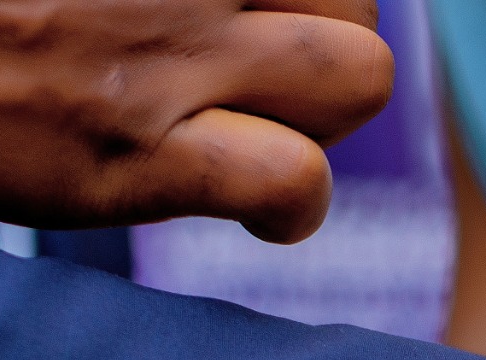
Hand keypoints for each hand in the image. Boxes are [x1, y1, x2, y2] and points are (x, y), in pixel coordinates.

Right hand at [0, 0, 391, 240]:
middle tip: (261, 79)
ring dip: (322, 119)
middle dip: (328, 49)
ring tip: (262, 136)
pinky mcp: (129, 153)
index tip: (261, 21)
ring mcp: (164, 56)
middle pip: (356, 9)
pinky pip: (291, 182)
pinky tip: (257, 212)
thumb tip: (211, 7)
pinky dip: (290, 207)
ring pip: (356, 78)